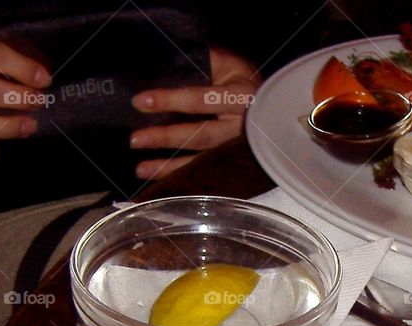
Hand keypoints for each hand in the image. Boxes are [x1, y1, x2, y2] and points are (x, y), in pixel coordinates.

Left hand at [130, 46, 260, 179]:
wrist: (276, 110)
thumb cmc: (245, 83)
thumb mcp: (229, 64)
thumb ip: (204, 60)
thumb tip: (167, 56)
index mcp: (240, 97)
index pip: (200, 99)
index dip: (170, 100)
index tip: (140, 102)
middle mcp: (241, 128)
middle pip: (200, 135)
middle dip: (166, 138)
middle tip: (135, 140)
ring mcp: (238, 150)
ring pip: (203, 161)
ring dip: (170, 167)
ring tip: (140, 169)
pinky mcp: (233, 164)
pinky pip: (206, 173)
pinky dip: (184, 178)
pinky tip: (162, 182)